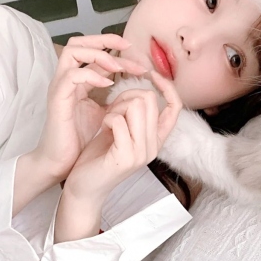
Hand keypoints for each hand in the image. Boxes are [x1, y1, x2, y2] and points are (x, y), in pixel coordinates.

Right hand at [34, 34, 146, 182]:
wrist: (61, 160)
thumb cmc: (79, 137)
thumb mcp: (102, 112)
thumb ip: (112, 98)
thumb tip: (132, 90)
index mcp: (77, 81)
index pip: (92, 52)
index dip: (113, 48)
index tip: (135, 53)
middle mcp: (66, 79)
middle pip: (78, 43)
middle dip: (104, 40)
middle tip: (128, 47)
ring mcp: (60, 87)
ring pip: (72, 52)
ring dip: (98, 55)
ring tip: (118, 67)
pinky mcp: (57, 99)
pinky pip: (71, 76)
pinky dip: (90, 74)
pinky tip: (107, 84)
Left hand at [64, 71, 181, 200]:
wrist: (84, 186)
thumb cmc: (100, 155)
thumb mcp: (121, 129)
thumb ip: (133, 112)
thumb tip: (138, 88)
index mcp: (156, 139)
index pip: (175, 107)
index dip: (167, 87)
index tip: (151, 74)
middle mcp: (154, 146)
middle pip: (149, 99)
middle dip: (126, 97)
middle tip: (112, 111)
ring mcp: (142, 153)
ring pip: (136, 106)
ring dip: (116, 108)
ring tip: (107, 122)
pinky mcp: (127, 157)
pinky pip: (118, 120)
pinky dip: (107, 119)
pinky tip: (102, 130)